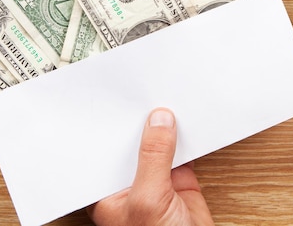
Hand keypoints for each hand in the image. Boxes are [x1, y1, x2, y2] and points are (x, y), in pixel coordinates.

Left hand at [87, 108, 214, 225]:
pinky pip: (182, 151)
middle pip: (132, 144)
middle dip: (139, 122)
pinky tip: (188, 119)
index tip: (116, 100)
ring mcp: (156, 180)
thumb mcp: (148, 198)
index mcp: (106, 190)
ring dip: (164, 126)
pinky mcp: (180, 180)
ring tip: (167, 97)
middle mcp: (129, 182)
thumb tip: (159, 123)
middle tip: (144, 93)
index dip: (109, 125)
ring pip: (158, 145)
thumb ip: (153, 158)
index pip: (104, 150)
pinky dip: (187, 136)